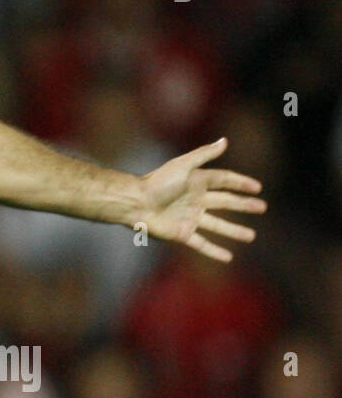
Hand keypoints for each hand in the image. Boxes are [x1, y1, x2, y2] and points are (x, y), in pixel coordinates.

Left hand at [134, 137, 266, 262]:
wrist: (135, 203)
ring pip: (218, 225)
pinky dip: (215, 251)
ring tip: (251, 236)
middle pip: (225, 202)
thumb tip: (224, 140)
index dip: (240, 183)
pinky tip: (228, 257)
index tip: (257, 187)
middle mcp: (195, 200)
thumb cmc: (157, 183)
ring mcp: (189, 218)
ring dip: (234, 231)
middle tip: (262, 207)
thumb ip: (203, 155)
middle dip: (243, 205)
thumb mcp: (183, 165)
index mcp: (196, 182)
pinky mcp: (182, 233)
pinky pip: (202, 244)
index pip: (224, 181)